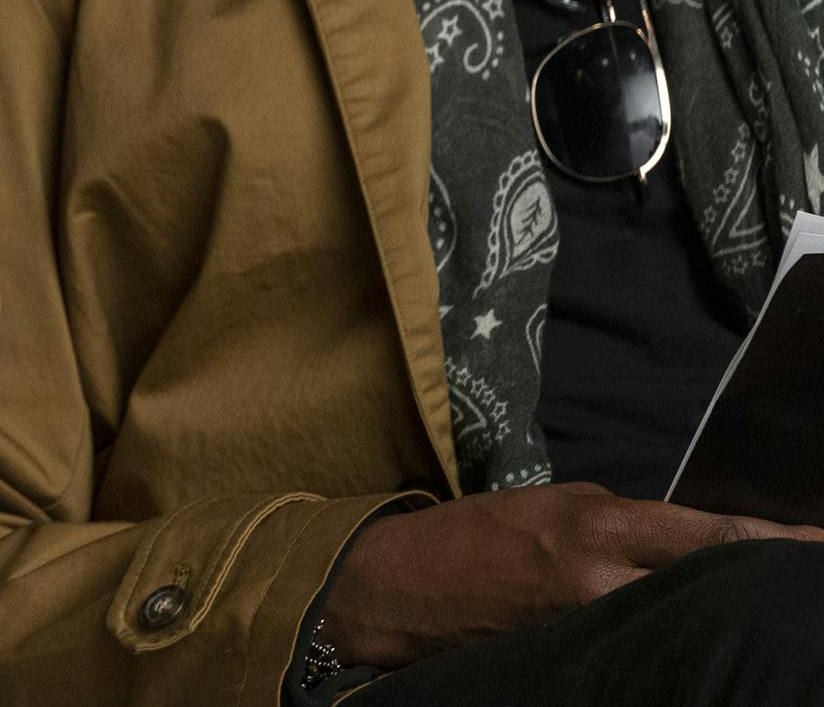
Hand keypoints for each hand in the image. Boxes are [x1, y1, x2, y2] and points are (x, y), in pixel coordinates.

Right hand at [321, 484, 823, 666]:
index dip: (780, 544)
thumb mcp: (544, 506)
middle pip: (711, 588)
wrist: (391, 592)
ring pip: (682, 625)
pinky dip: (667, 642)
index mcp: (592, 528)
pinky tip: (684, 644)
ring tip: (751, 616)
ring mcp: (590, 633)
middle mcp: (599, 583)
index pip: (710, 537)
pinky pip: (640, 651)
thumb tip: (676, 539)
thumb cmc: (466, 539)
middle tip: (804, 589)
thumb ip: (613, 520)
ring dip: (716, 617)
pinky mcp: (576, 666)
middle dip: (761, 585)